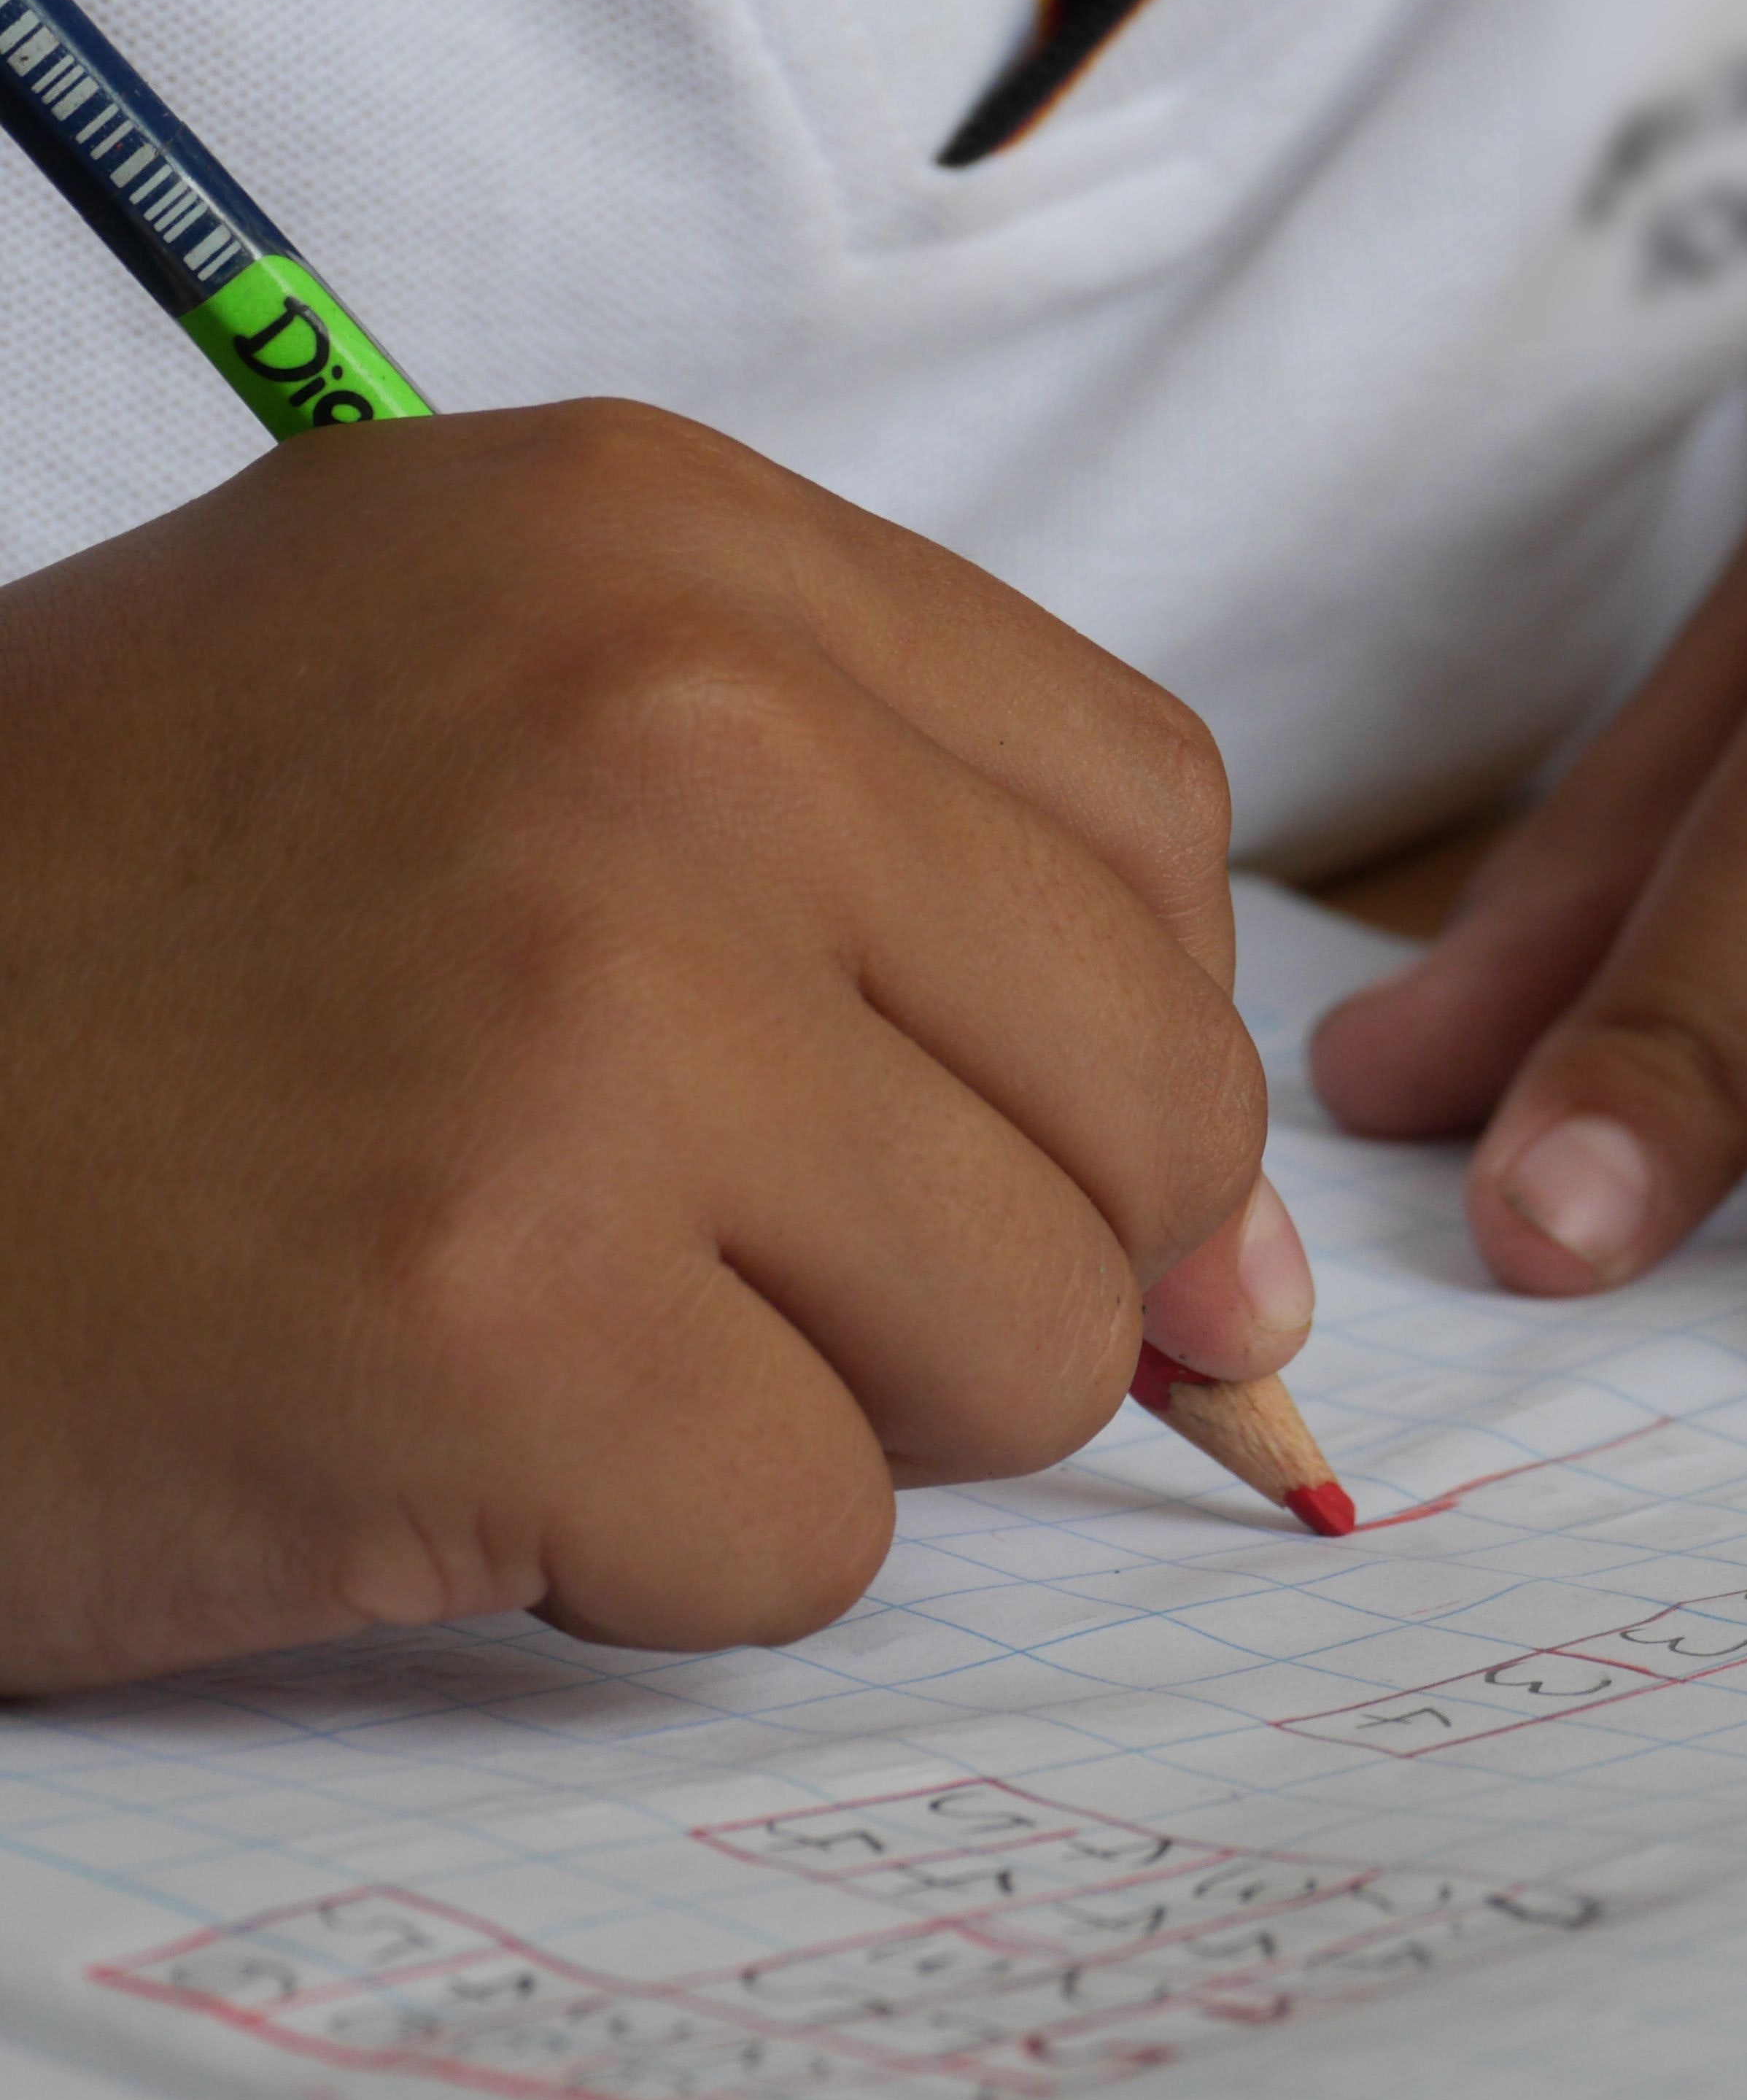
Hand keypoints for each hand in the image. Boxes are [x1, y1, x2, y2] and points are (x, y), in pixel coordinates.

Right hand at [0, 403, 1294, 1691]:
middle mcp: (669, 729)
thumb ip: (924, 951)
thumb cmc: (136, 964)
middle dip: (993, 1247)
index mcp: (671, 550)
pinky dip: (658, 1549)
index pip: (1151, 830)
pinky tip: (441, 1426)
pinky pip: (820, 1539)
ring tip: (555, 1313)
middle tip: (705, 1245)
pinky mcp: (499, 1320)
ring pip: (1035, 1344)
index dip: (1099, 1037)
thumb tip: (1257, 1279)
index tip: (972, 1130)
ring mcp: (593, 1016)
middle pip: (1154, 1103)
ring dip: (827, 1402)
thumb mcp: (516, 775)